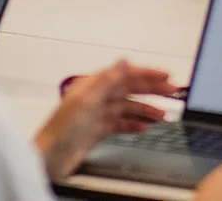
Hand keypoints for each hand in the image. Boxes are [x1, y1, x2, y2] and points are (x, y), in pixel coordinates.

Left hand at [33, 60, 185, 180]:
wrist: (48, 159)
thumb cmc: (61, 131)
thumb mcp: (86, 101)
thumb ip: (107, 80)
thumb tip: (123, 61)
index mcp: (93, 86)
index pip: (126, 74)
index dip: (147, 74)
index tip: (165, 76)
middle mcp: (96, 98)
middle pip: (130, 90)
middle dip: (152, 90)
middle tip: (172, 93)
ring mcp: (97, 115)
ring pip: (128, 108)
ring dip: (146, 110)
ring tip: (163, 114)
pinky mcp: (97, 131)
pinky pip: (121, 124)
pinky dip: (134, 125)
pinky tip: (144, 128)